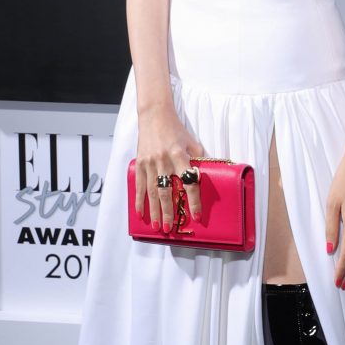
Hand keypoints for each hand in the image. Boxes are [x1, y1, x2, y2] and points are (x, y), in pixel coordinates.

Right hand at [135, 108, 206, 232]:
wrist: (154, 115)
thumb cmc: (176, 130)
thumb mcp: (192, 142)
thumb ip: (198, 160)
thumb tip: (206, 178)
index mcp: (179, 155)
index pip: (189, 182)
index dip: (193, 201)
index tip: (196, 216)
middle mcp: (163, 160)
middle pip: (166, 191)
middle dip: (169, 212)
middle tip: (170, 228)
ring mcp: (150, 162)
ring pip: (151, 192)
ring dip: (155, 211)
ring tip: (158, 226)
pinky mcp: (140, 163)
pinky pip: (139, 185)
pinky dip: (139, 201)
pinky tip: (141, 213)